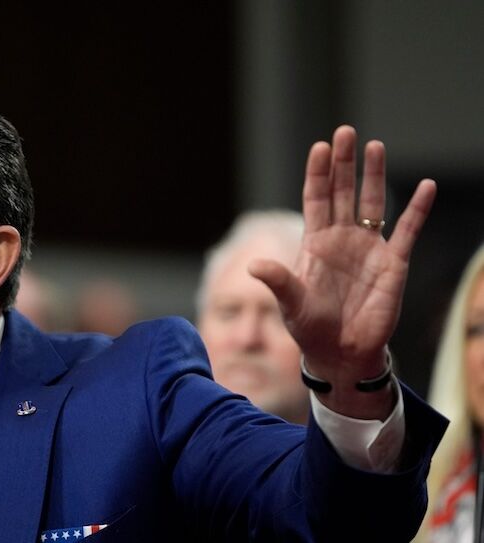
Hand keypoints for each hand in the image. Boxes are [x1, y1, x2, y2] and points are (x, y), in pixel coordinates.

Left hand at [248, 125, 435, 417]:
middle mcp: (342, 239)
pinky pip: (408, 232)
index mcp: (315, 243)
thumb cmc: (311, 328)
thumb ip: (278, 281)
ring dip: (374, 176)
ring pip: (373, 204)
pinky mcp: (394, 264)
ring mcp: (369, 249)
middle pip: (344, 192)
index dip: (318, 174)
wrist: (341, 353)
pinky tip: (425, 186)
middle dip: (343, 164)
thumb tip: (253, 266)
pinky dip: (418, 210)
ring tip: (375, 146)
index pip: (317, 199)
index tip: (319, 147)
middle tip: (345, 132)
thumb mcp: (291, 304)